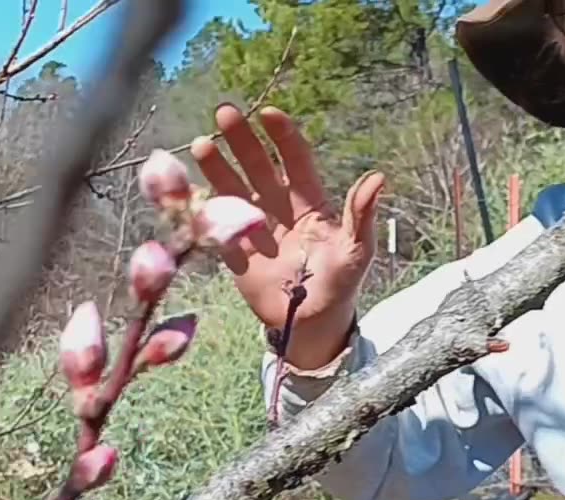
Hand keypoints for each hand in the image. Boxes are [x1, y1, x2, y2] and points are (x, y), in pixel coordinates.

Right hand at [190, 104, 385, 369]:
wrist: (312, 323)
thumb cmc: (340, 283)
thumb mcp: (356, 250)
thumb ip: (361, 215)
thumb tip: (378, 177)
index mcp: (309, 201)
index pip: (294, 158)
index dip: (282, 135)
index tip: (268, 113)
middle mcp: (278, 206)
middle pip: (258, 165)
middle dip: (242, 139)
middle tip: (225, 112)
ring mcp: (254, 227)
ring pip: (233, 189)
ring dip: (217, 167)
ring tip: (200, 143)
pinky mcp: (236, 251)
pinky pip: (216, 226)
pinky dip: (202, 210)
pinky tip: (186, 190)